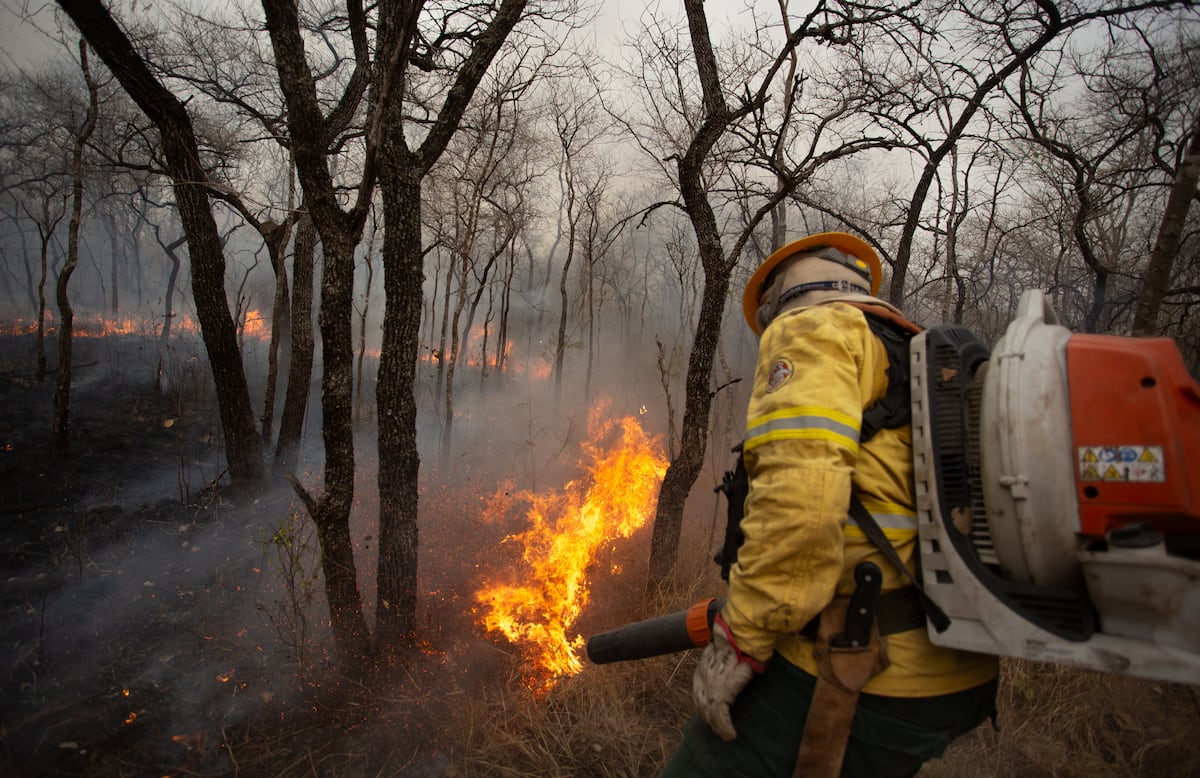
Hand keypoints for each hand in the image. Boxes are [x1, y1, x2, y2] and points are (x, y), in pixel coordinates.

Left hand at [692, 613, 766, 740]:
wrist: (738, 635)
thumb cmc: (737, 641)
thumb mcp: (725, 652)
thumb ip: (723, 661)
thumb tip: (731, 661)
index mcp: (702, 670)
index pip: (699, 694)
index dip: (705, 707)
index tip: (712, 716)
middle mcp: (702, 679)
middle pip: (702, 706)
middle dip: (711, 720)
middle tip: (720, 730)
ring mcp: (709, 686)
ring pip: (710, 714)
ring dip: (718, 726)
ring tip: (726, 734)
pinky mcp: (721, 692)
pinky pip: (721, 716)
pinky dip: (725, 727)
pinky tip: (731, 735)